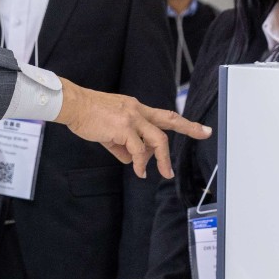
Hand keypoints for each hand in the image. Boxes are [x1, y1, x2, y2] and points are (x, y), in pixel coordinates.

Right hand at [55, 80, 210, 178]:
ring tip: (164, 173)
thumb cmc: (87, 116)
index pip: (163, 115)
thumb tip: (132, 160)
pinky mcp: (123, 127)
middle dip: (189, 127)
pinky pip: (138, 150)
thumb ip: (122, 145)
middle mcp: (137, 110)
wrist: (72, 105)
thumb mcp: (109, 131)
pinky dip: (139, 163)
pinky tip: (138, 171)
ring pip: (158, 139)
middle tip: (206, 133)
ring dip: (162, 159)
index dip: (182, 122)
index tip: (199, 127)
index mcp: (135, 108)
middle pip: (169, 120)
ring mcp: (132, 118)